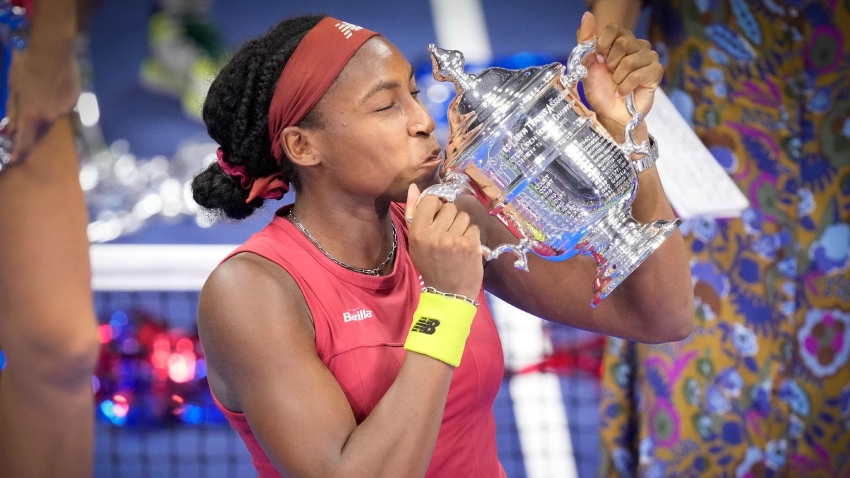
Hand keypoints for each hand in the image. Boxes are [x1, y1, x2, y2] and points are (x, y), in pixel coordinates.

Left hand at [5, 43, 79, 164]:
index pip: (25, 140)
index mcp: (31, 114)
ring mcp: (65, 109)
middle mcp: (50, 116)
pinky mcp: (75, 99)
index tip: (15, 160)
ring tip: (40, 97)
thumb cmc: (26, 66)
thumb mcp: (13, 88)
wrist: (51, 51)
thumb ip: (13, 111)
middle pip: (41, 131)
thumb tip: (11, 129)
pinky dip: (55, 102)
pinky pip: (62, 106)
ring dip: (44, 114)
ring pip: (52, 118)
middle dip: (32, 132)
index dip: (19, 152)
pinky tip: (52, 88)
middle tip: (25, 126)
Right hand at [404, 184, 483, 299]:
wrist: (448, 293)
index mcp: (418, 233)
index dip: (436, 206)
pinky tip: (465, 247)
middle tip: (447, 234)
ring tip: (457, 241)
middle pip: (449, 207)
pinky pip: (474, 227)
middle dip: (450, 218)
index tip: (437, 218)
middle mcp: (435, 234)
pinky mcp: (470, 244)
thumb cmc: (431, 265)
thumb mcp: (416, 242)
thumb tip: (414, 187)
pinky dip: (472, 236)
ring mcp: (454, 239)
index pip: (430, 200)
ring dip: (462, 226)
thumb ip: (414, 214)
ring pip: (463, 215)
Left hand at [576, 12, 661, 134]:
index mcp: (621, 40)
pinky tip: (623, 93)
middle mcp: (637, 45)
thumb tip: (587, 14)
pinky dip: (626, 86)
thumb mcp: (587, 63)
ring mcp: (649, 58)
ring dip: (618, 77)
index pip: (614, 28)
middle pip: (624, 42)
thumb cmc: (600, 90)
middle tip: (610, 75)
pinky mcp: (656, 72)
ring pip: (630, 60)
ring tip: (617, 85)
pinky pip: (638, 74)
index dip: (603, 44)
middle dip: (611, 63)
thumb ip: (586, 39)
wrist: (610, 114)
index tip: (599, 60)